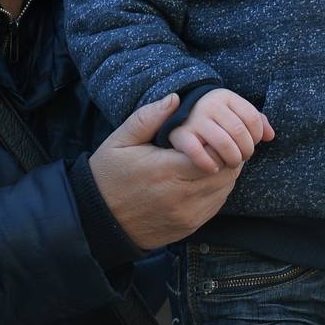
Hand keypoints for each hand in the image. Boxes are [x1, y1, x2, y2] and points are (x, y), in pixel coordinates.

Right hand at [90, 94, 241, 249]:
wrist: (99, 221)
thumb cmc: (109, 176)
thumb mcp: (120, 141)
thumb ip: (148, 117)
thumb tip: (175, 98)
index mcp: (166, 170)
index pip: (214, 152)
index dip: (217, 139)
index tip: (208, 131)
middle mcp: (181, 196)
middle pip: (225, 171)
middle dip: (225, 154)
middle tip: (215, 141)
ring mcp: (188, 214)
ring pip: (225, 188)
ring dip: (224, 171)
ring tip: (211, 157)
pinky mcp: (190, 226)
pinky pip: (216, 204)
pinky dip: (216, 189)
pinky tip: (203, 177)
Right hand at [167, 88, 273, 173]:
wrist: (175, 117)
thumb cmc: (212, 119)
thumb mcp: (232, 113)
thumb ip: (254, 121)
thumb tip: (270, 135)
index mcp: (225, 97)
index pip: (252, 117)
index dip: (256, 136)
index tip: (251, 144)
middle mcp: (209, 104)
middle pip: (239, 131)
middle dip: (245, 150)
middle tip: (241, 158)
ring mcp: (194, 119)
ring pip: (224, 143)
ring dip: (232, 159)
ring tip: (230, 163)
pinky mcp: (180, 135)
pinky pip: (199, 153)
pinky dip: (210, 164)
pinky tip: (213, 168)